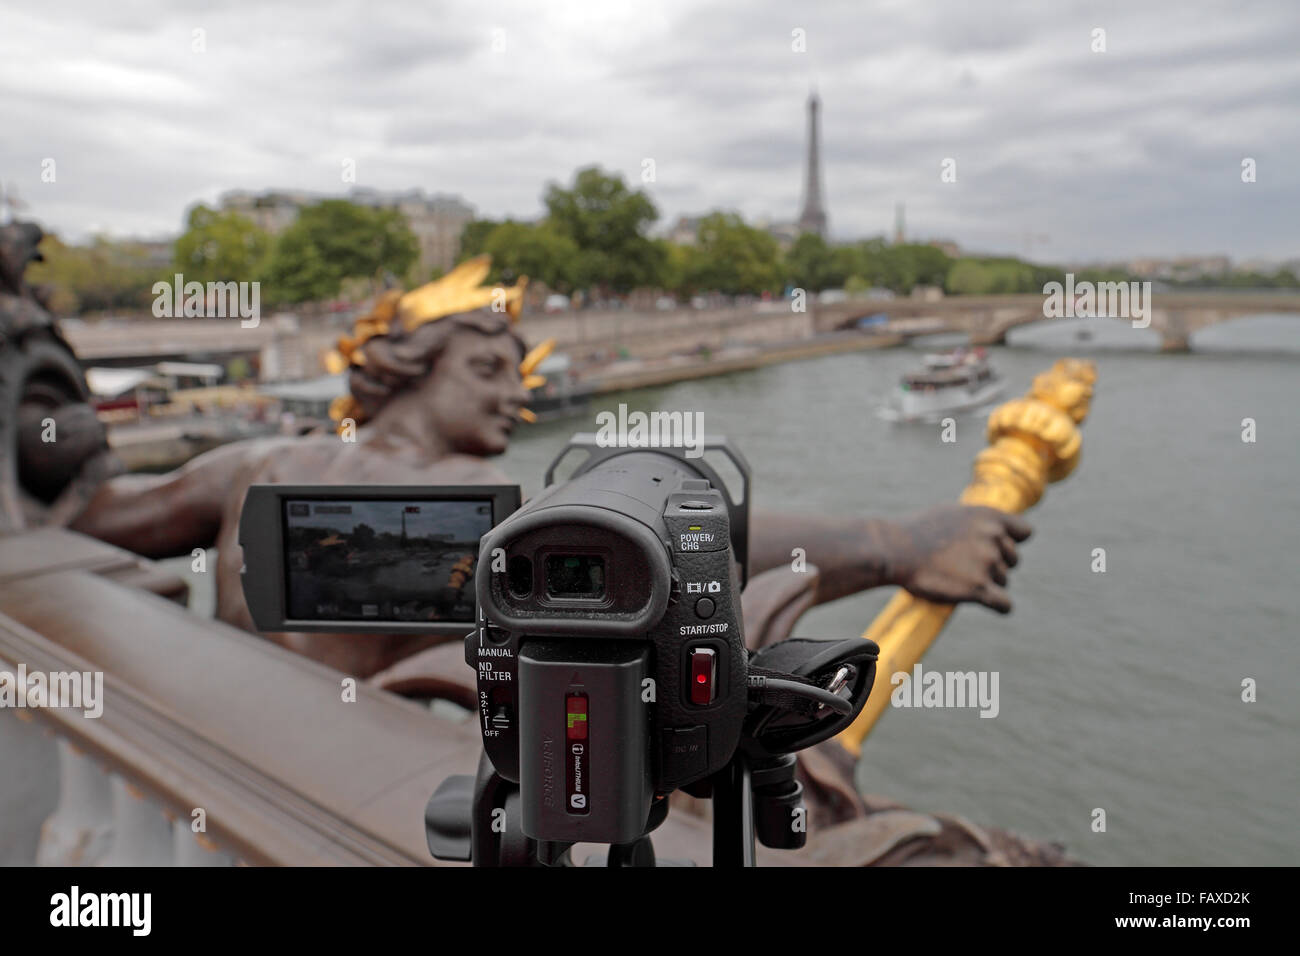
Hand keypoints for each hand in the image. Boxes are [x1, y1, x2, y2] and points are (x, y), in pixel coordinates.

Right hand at [891, 505, 1031, 612]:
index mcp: (989, 516)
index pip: (1025, 532)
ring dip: (987, 584)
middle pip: (1013, 560)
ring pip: (1004, 581)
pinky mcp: (979, 588)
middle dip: (996, 565)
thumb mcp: (950, 514)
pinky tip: (988, 603)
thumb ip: (976, 522)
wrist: (895, 549)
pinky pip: (1004, 604)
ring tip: (958, 580)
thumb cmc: (916, 531)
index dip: (1012, 542)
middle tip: (967, 567)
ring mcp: (988, 563)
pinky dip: (999, 606)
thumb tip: (988, 530)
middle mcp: (994, 538)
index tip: (996, 548)